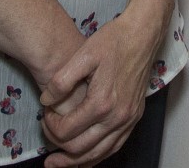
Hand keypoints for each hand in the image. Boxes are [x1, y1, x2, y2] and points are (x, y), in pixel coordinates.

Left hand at [38, 4, 168, 166]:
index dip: (49, 126)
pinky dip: (97, 156)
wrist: (143, 34)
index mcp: (102, 102)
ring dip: (75, 162)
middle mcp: (117, 116)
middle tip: (46, 135)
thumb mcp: (83, 55)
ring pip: (98, 154)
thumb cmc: (114, 41)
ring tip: (58, 163)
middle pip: (80, 149)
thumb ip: (61, 81)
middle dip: (57, 146)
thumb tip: (46, 102)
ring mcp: (128, 119)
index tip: (45, 114)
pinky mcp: (135, 117)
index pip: (66, 131)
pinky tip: (86, 156)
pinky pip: (115, 147)